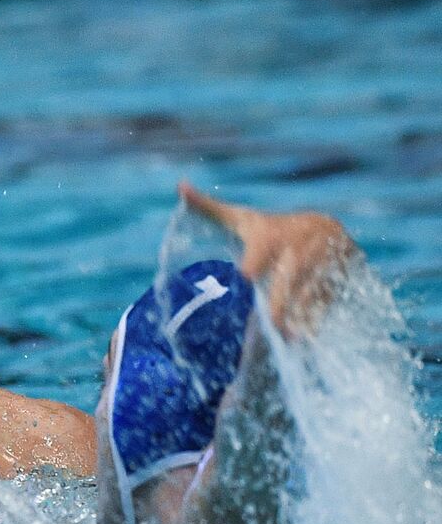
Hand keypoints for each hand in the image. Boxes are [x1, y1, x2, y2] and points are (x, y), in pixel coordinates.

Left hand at [179, 181, 358, 336]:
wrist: (325, 225)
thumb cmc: (272, 228)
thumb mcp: (243, 218)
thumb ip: (209, 208)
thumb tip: (180, 186)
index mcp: (268, 236)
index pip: (252, 267)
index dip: (245, 281)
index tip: (237, 295)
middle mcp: (297, 246)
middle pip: (284, 284)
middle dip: (277, 309)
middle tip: (266, 332)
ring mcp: (323, 258)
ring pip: (310, 293)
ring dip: (299, 317)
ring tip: (286, 338)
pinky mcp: (343, 270)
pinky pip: (331, 297)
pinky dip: (318, 316)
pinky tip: (306, 333)